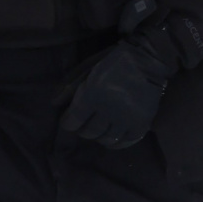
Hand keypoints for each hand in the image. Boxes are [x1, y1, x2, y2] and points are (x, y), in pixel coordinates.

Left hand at [59, 29, 179, 147]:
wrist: (148, 58)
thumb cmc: (113, 60)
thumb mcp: (86, 67)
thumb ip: (69, 86)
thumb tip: (55, 104)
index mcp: (93, 94)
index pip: (73, 121)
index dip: (67, 122)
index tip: (68, 120)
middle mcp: (109, 110)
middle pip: (89, 132)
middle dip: (82, 129)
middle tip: (84, 123)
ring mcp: (127, 118)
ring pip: (106, 139)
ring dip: (99, 136)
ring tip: (99, 129)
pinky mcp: (142, 122)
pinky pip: (126, 141)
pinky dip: (117, 143)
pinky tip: (113, 137)